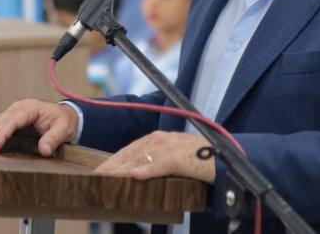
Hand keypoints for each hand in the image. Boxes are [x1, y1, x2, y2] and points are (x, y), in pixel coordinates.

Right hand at [0, 99, 78, 154]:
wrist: (65, 116)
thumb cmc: (63, 121)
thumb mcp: (63, 129)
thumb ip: (53, 138)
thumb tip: (44, 150)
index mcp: (29, 108)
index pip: (12, 122)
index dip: (1, 135)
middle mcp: (17, 109)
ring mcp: (11, 113)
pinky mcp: (7, 119)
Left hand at [94, 131, 215, 182]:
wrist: (226, 159)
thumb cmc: (199, 161)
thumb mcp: (174, 159)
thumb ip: (156, 163)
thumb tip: (136, 176)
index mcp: (159, 139)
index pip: (129, 150)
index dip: (112, 161)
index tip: (97, 172)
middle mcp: (162, 140)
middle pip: (131, 153)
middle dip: (111, 166)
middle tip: (94, 179)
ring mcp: (172, 148)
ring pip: (142, 158)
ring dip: (123, 169)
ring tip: (106, 178)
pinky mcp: (183, 158)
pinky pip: (163, 164)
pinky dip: (150, 169)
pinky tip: (136, 175)